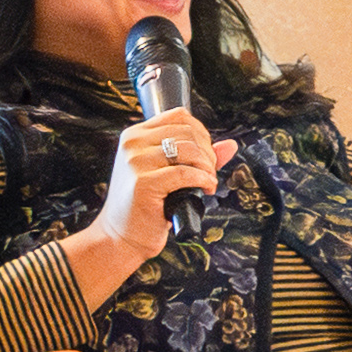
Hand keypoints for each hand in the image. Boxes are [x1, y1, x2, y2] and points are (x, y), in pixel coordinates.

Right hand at [60, 108, 232, 306]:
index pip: (179, 116)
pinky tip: (205, 189)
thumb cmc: (145, 206)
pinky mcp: (143, 182)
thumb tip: (230, 145)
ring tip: (206, 182)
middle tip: (209, 173)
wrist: (121, 236)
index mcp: (135, 136)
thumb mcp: (169, 174)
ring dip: (207, 168)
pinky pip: (185, 173)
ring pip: (188, 150)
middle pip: (187, 132)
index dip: (202, 133)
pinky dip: (203, 180)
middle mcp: (132, 144)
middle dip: (208, 153)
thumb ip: (198, 157)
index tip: (206, 155)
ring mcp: (135, 162)